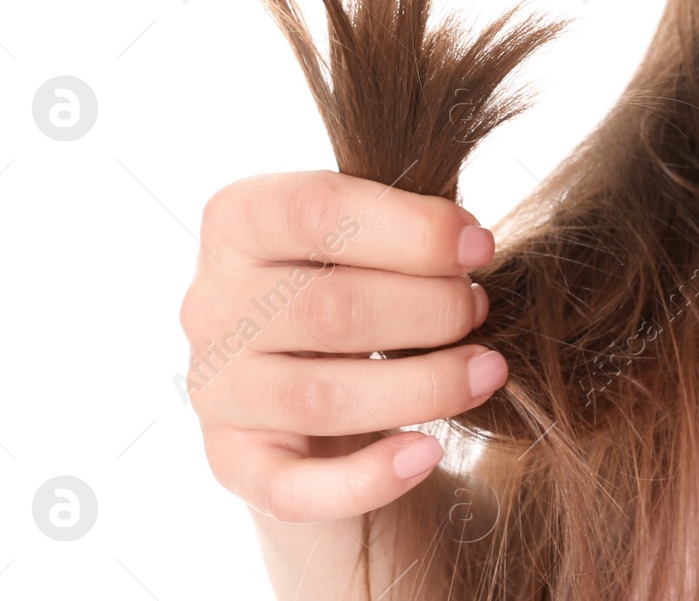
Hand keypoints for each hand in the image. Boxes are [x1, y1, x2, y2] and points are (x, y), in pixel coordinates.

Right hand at [178, 170, 506, 523]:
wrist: (318, 383)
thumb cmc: (357, 279)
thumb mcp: (370, 235)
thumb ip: (406, 227)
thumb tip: (469, 245)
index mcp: (239, 220)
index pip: (315, 210)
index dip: (412, 230)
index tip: (480, 248)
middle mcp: (210, 304)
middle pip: (328, 307)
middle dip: (429, 309)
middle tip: (480, 309)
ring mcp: (215, 390)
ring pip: (321, 398)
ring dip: (423, 385)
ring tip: (487, 371)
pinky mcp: (233, 465)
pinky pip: (294, 487)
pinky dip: (368, 477)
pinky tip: (427, 454)